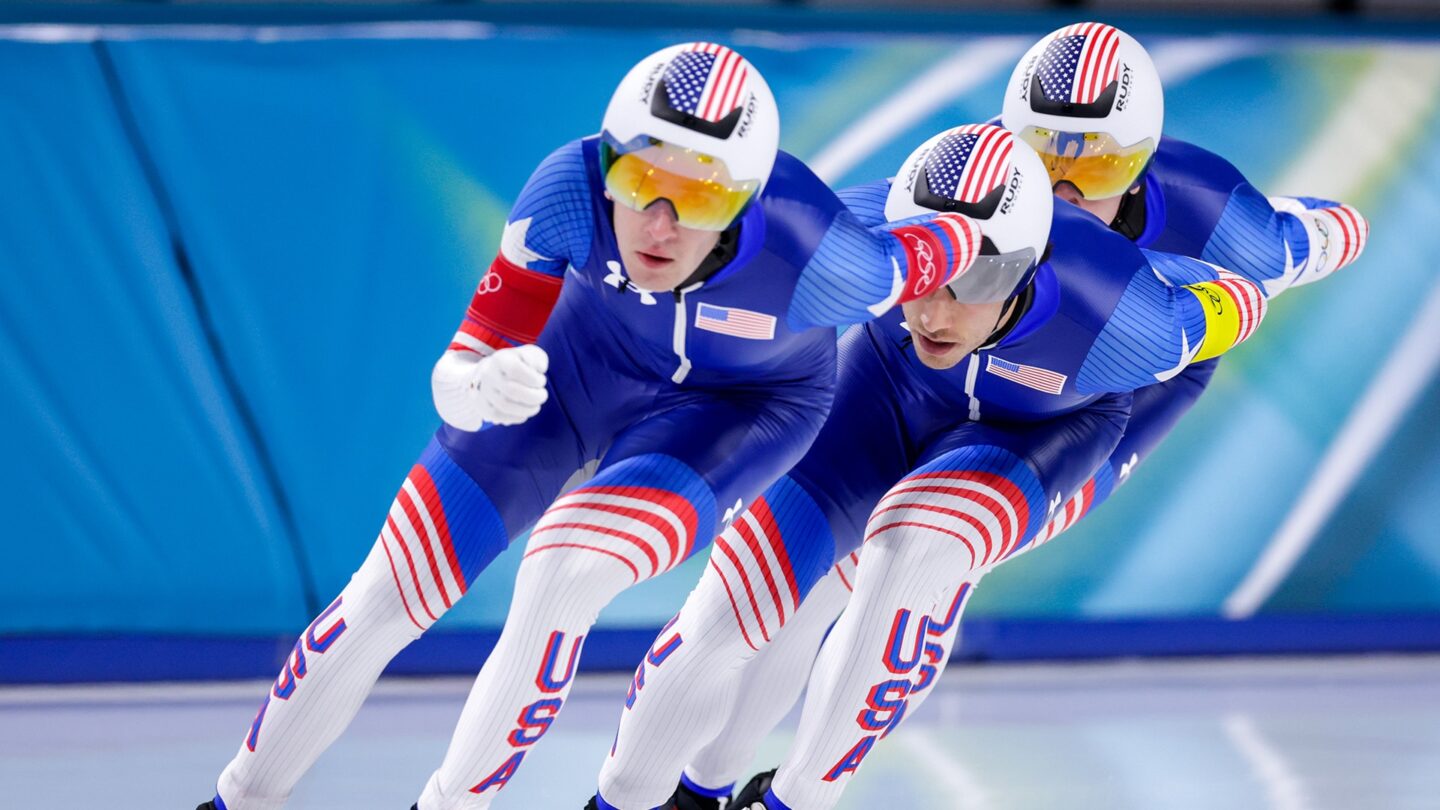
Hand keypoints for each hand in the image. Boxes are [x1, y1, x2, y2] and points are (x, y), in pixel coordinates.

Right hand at [432, 344, 548, 429]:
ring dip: (526, 410)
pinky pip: (497, 416)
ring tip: (535, 406)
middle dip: (534, 397)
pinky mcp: (481, 405)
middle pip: (511, 390)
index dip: (534, 379)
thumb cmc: (517, 364)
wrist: (491, 371)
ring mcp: (483, 390)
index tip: (541, 381)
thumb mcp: (530, 355)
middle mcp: (488, 373)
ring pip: (504, 406)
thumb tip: (538, 369)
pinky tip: (524, 414)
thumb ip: (538, 359)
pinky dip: (514, 418)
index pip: (516, 370)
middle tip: (542, 396)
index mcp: (500, 359)